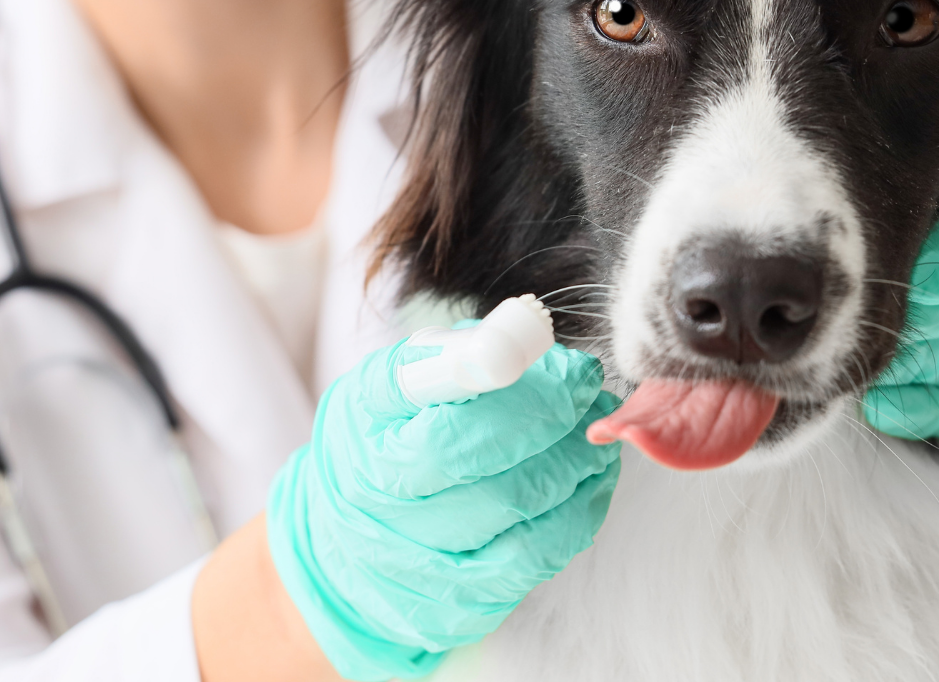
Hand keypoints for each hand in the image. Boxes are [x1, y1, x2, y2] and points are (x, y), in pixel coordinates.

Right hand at [266, 335, 620, 679]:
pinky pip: (534, 557)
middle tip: (588, 390)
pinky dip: (577, 514)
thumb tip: (527, 336)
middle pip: (480, 461)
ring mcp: (416, 557)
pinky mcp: (456, 602)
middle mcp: (379, 497)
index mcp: (362, 427)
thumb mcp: (390, 387)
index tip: (564, 367)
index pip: (430, 400)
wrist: (343, 550)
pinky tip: (589, 483)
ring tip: (594, 432)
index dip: (508, 382)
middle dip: (552, 420)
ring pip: (516, 509)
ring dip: (575, 465)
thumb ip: (451, 356)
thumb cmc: (381, 446)